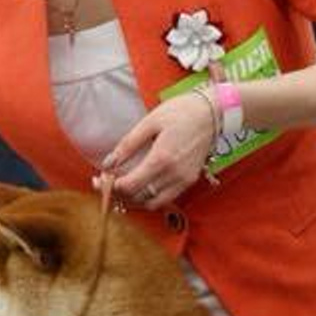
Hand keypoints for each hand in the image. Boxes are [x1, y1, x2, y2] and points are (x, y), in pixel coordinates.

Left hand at [103, 92, 217, 209]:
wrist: (214, 112)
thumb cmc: (182, 112)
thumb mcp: (150, 122)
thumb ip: (127, 145)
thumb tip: (108, 163)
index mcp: (161, 159)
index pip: (129, 186)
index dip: (110, 186)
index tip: (100, 178)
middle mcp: (174, 175)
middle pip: (138, 198)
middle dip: (118, 194)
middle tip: (106, 183)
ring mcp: (183, 180)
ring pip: (151, 203)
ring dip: (133, 199)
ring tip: (121, 186)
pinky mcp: (190, 181)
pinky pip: (165, 199)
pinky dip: (149, 197)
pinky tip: (140, 185)